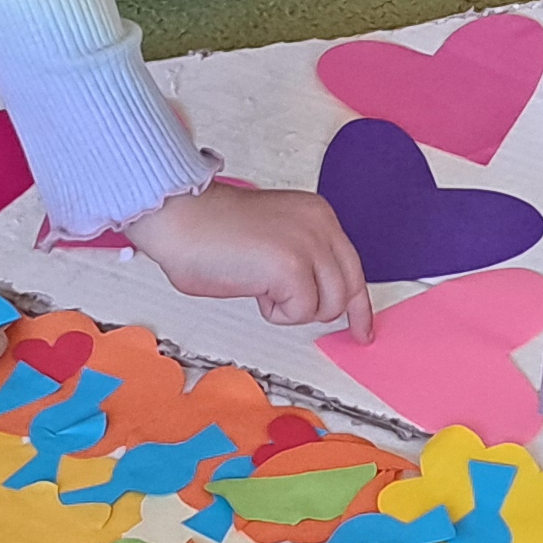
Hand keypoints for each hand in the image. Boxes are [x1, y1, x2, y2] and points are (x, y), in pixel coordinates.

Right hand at [125, 182, 374, 342]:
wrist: (180, 219)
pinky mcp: (293, 267)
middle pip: (346, 290)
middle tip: (300, 316)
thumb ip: (301, 257)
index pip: (353, 266)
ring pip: (326, 306)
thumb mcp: (274, 236)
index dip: (358, 304)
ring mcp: (309, 244)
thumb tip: (314, 294)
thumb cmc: (210, 231)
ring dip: (291, 308)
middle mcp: (321, 225)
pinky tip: (253, 288)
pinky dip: (274, 312)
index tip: (362, 327)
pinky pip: (299, 313)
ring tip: (260, 285)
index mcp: (318, 214)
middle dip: (322, 311)